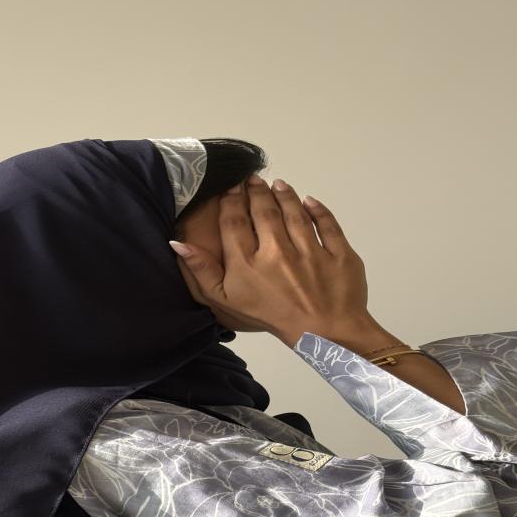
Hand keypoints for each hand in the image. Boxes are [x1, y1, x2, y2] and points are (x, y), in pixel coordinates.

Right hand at [170, 175, 369, 347]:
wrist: (323, 337)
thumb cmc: (270, 318)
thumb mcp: (226, 301)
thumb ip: (202, 271)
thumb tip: (178, 243)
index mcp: (247, 263)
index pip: (235, 221)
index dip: (231, 200)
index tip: (231, 186)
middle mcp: (277, 251)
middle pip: (264, 210)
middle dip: (257, 190)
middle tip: (253, 178)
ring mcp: (311, 250)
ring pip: (294, 212)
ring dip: (284, 194)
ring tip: (277, 184)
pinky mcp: (338, 253)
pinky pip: (328, 224)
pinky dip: (318, 209)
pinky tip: (309, 201)